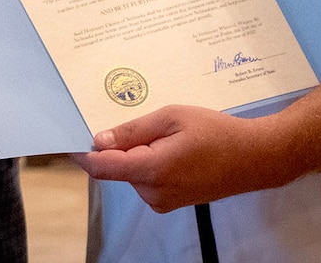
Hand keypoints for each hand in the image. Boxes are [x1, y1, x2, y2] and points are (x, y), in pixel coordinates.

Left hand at [72, 105, 277, 212]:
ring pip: (132, 172)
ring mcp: (162, 201)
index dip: (82, 154)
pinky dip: (149, 162)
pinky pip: (146, 179)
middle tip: (145, 121)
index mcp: (152, 169)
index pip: (103, 168)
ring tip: (169, 135)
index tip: (66, 140)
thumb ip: (133, 131)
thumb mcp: (172, 117)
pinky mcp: (170, 202)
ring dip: (138, 153)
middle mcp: (153, 192)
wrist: (253, 158)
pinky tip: (174, 148)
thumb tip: (100, 140)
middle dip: (121, 145)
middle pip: (118, 167)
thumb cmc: (216, 132)